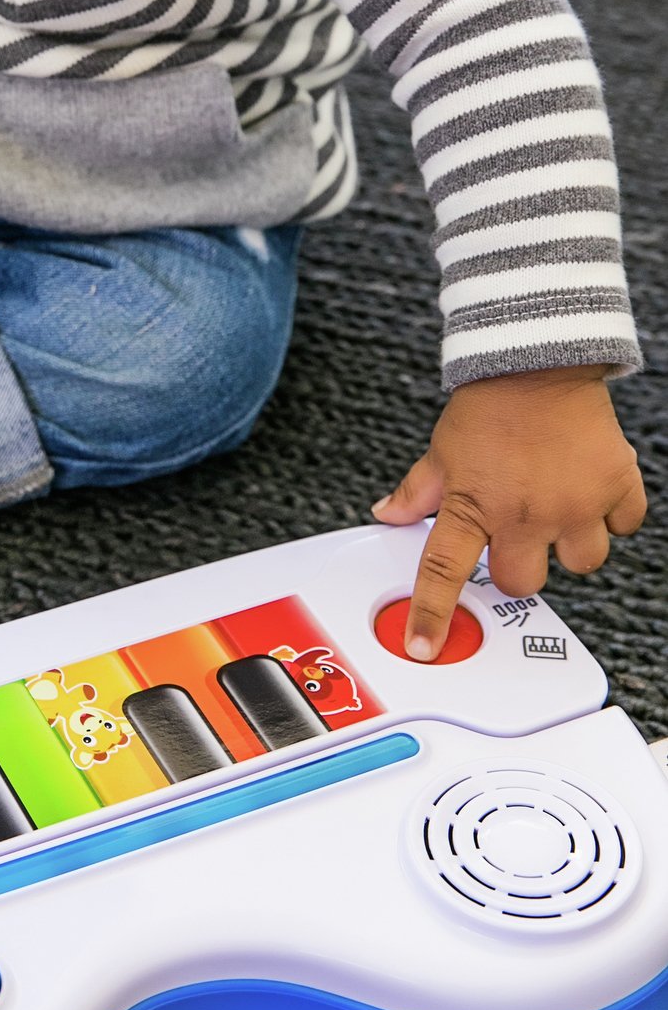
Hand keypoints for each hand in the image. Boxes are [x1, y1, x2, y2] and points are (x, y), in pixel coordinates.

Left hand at [372, 364, 645, 660]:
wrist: (538, 363)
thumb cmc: (486, 408)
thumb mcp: (440, 452)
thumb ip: (416, 492)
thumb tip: (386, 515)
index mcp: (473, 505)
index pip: (443, 572)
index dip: (430, 613)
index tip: (423, 646)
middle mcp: (526, 513)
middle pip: (525, 582)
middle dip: (519, 567)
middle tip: (515, 536)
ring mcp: (575, 503)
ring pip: (581, 562)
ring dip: (568, 545)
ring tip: (555, 510)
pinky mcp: (617, 486)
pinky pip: (623, 524)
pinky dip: (610, 514)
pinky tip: (588, 491)